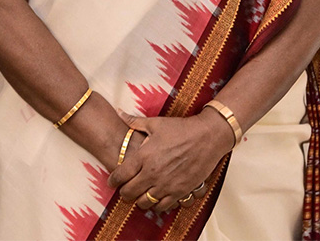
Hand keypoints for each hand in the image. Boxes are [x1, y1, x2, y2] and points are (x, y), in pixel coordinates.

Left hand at [106, 111, 228, 213]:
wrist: (207, 137)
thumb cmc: (181, 129)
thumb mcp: (155, 123)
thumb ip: (134, 121)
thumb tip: (118, 112)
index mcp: (144, 156)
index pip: (120, 175)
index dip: (113, 181)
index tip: (112, 182)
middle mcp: (153, 173)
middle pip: (129, 192)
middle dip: (124, 192)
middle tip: (125, 189)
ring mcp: (166, 184)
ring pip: (144, 202)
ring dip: (139, 200)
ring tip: (140, 194)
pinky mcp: (180, 191)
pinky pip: (162, 206)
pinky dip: (157, 205)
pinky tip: (156, 198)